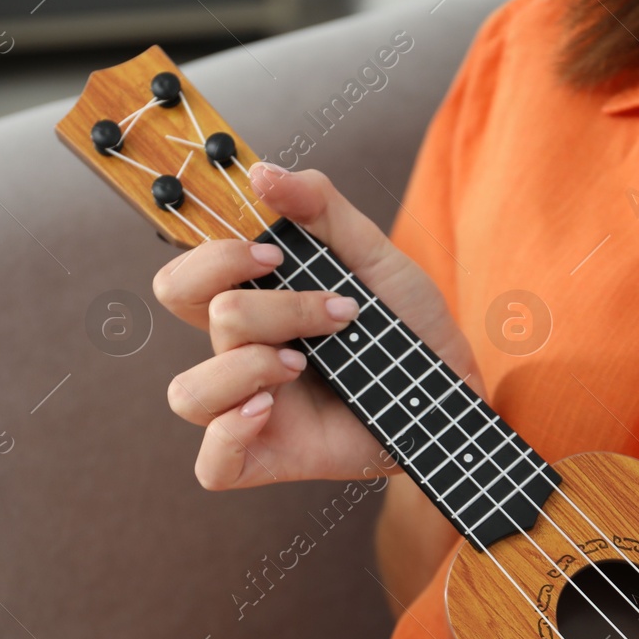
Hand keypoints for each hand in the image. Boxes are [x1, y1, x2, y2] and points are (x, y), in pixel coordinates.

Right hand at [152, 162, 477, 489]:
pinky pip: (212, 464)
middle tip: (324, 308)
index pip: (184, 278)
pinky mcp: (269, 458)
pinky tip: (273, 407)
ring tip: (303, 363)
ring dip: (244, 365)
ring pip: (187, 393)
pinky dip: (231, 432)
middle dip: (256, 302)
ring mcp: (250, 410)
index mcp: (254, 306)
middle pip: (185, 317)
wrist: (454, 392)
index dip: (210, 256)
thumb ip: (323, 209)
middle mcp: (240, 355)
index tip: (274, 250)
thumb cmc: (410, 327)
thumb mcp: (375, 257)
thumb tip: (261, 174)